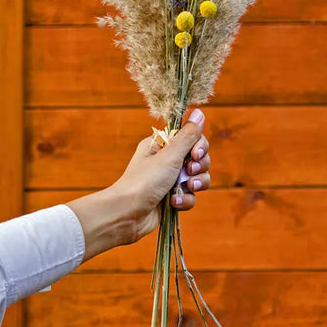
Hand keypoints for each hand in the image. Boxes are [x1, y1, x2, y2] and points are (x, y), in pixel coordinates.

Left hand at [66, 109, 210, 261]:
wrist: (126, 214)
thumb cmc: (144, 181)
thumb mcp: (169, 155)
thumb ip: (188, 135)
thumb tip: (200, 112)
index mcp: (163, 145)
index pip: (192, 138)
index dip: (199, 146)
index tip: (195, 154)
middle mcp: (167, 160)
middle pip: (199, 157)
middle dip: (199, 166)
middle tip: (188, 171)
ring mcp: (170, 180)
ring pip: (198, 177)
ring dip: (196, 183)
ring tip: (186, 187)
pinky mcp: (172, 198)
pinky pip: (190, 196)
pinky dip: (185, 200)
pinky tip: (173, 203)